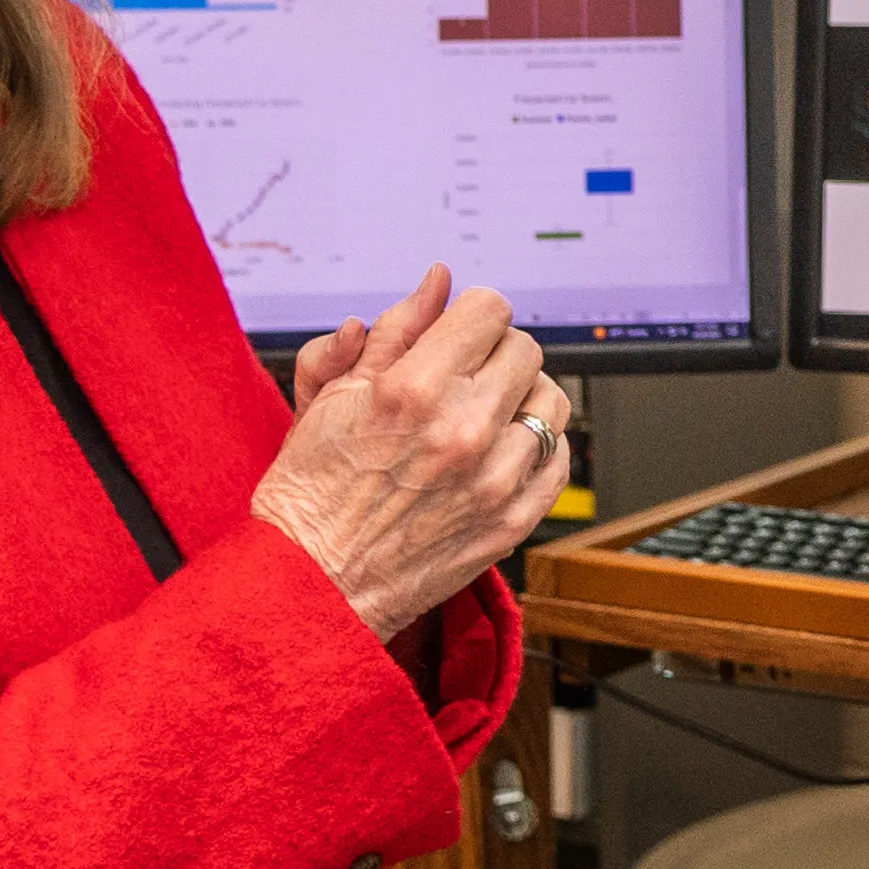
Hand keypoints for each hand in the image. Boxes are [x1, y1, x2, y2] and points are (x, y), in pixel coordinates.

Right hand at [251, 265, 563, 637]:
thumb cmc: (311, 494)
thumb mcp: (332, 396)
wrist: (314, 586)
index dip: (471, 315)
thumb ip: (395, 330)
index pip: (489, 309)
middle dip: (495, 353)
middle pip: (525, 349)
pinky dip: (536, 448)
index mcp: (415, 390)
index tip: (458, 334)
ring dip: (521, 398)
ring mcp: (494, 480)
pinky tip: (498, 454)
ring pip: (550, 401)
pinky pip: (557, 459)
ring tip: (483, 416)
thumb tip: (438, 282)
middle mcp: (462, 430)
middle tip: (464, 377)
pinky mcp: (513, 522)